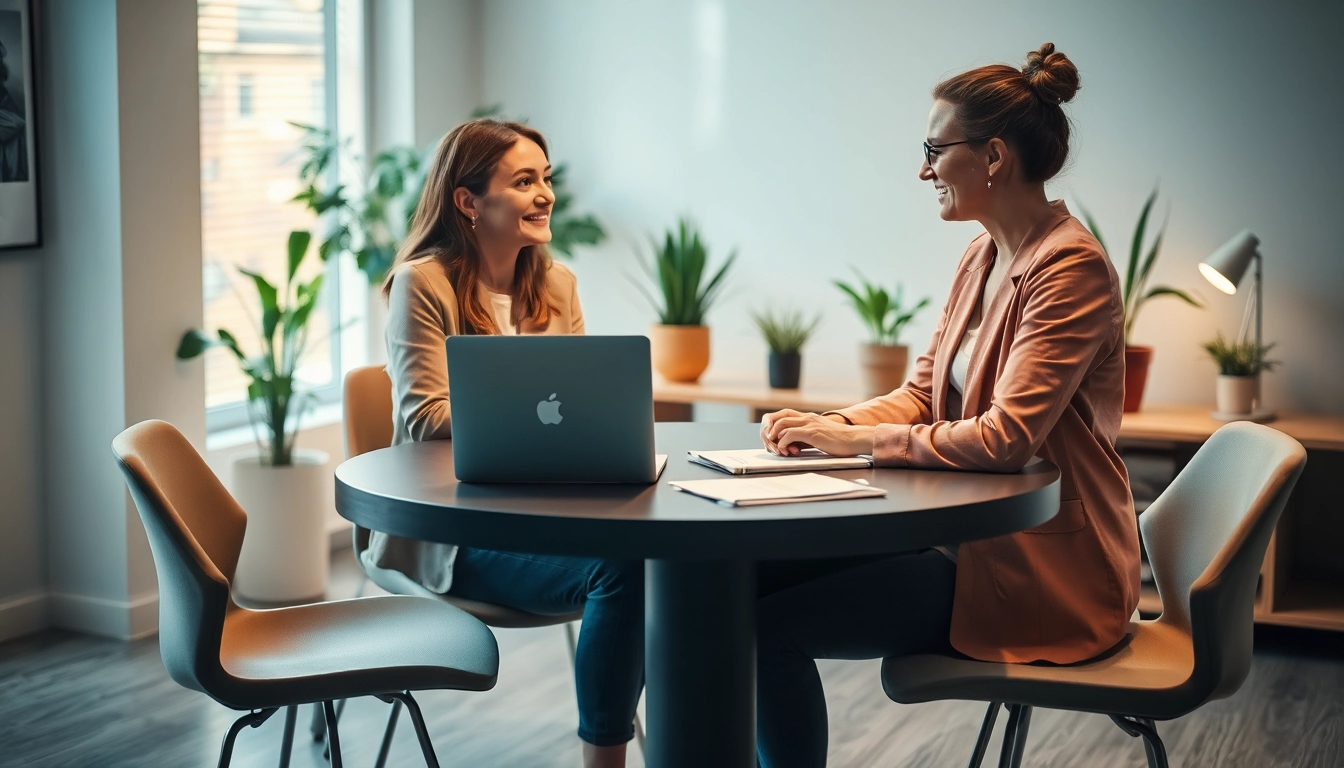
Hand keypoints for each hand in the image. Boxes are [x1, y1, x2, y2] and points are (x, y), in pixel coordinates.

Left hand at [760, 409, 874, 456]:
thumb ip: (806, 438)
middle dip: (769, 430)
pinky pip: (789, 434)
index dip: (773, 424)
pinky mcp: (812, 433)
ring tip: (777, 449)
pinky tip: (785, 451)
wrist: (855, 439)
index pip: (783, 414)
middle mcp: (807, 418)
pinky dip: (783, 443)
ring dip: (774, 438)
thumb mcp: (820, 436)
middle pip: (778, 417)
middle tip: (769, 443)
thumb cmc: (840, 441)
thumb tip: (791, 446)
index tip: (771, 437)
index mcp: (808, 418)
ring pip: (781, 424)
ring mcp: (809, 424)